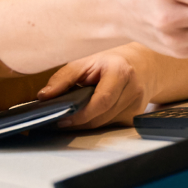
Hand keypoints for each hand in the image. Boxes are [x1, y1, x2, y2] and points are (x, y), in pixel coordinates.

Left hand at [37, 43, 187, 128]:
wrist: (143, 65)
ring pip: (105, 124)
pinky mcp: (136, 116)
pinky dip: (98, 121)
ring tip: (75, 114)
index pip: (102, 100)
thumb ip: (64, 78)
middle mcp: (134, 89)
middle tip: (62, 119)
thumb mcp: (86, 62)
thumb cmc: (110, 62)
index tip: (62, 118)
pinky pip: (111, 125)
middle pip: (102, 116)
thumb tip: (44, 96)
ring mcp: (137, 105)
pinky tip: (93, 113)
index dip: (81, 114)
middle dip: (80, 121)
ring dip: (87, 122)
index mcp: (121, 72)